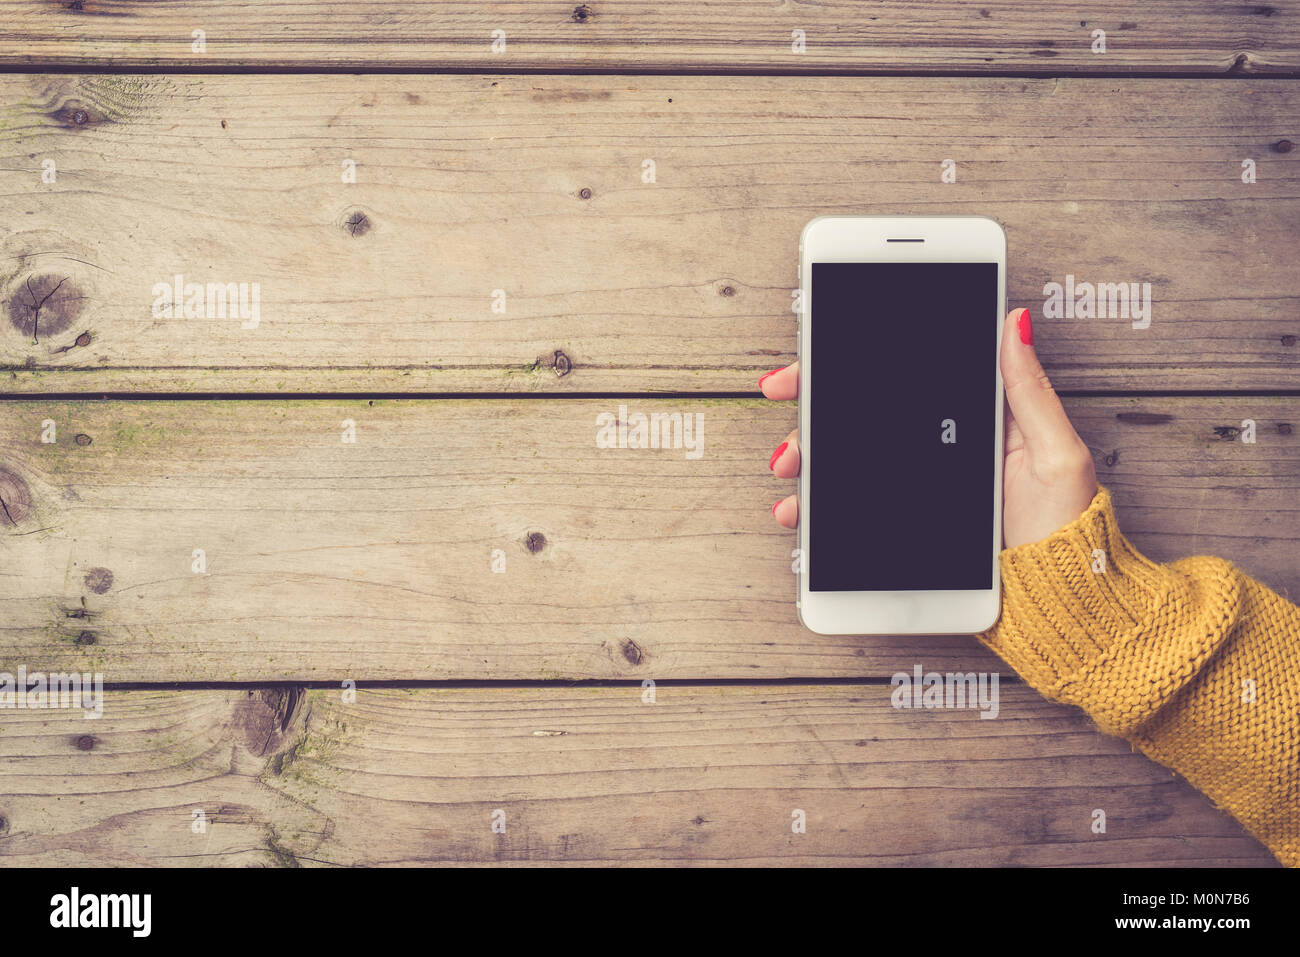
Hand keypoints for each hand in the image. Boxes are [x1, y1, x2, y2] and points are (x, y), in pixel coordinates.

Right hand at [761, 307, 1098, 549]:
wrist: (1058, 598)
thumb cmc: (1066, 527)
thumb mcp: (1057, 453)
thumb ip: (1029, 392)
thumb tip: (1014, 323)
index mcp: (971, 417)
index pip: (903, 377)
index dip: (855, 361)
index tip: (814, 359)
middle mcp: (937, 446)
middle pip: (862, 414)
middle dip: (815, 408)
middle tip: (788, 404)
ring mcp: (916, 484)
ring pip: (847, 460)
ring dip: (807, 459)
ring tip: (791, 469)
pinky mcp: (904, 523)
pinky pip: (853, 510)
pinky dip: (818, 510)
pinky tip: (801, 513)